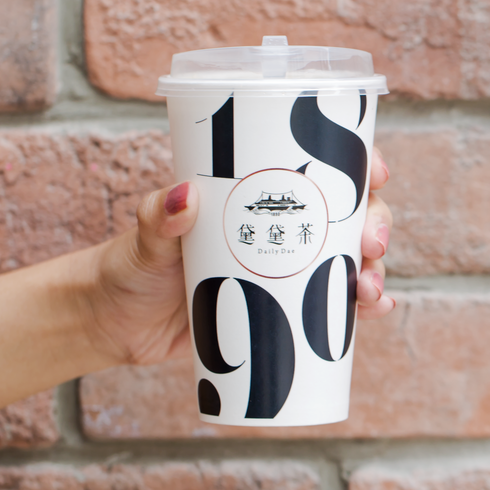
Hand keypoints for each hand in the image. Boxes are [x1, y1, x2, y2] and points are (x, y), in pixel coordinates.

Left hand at [79, 148, 394, 368]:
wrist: (114, 327)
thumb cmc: (128, 268)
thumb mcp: (142, 239)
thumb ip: (158, 218)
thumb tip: (183, 195)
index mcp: (254, 192)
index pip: (319, 164)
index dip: (358, 163)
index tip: (376, 173)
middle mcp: (279, 225)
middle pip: (349, 213)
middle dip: (374, 223)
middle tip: (371, 244)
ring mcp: (284, 268)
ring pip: (349, 260)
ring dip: (373, 271)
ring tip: (369, 291)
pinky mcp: (283, 312)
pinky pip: (333, 305)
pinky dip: (361, 307)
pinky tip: (375, 311)